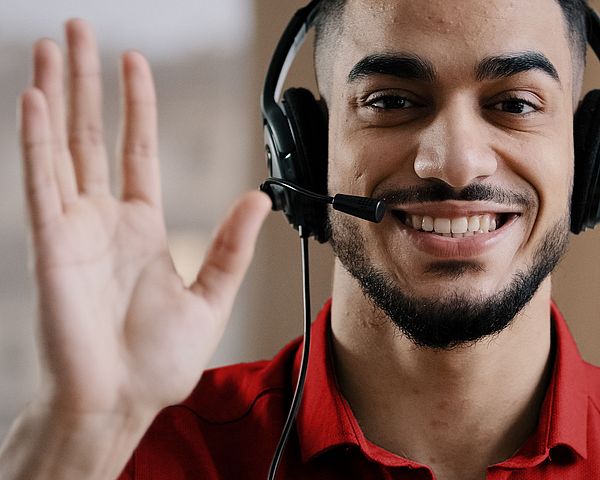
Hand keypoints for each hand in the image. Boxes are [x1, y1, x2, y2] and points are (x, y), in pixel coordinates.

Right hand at [20, 19, 270, 419]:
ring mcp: (74, 227)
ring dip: (56, 95)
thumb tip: (257, 200)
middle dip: (87, 83)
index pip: (137, 151)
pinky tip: (35, 99)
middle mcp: (104, 219)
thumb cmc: (157, 359)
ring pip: (62, 146)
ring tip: (53, 46)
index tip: (134, 65)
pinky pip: (40, 182)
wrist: (122, 398)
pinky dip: (36, 140)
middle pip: (92, 135)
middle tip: (79, 32)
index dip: (135, 106)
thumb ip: (231, 247)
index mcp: (141, 227)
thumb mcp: (209, 297)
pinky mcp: (50, 245)